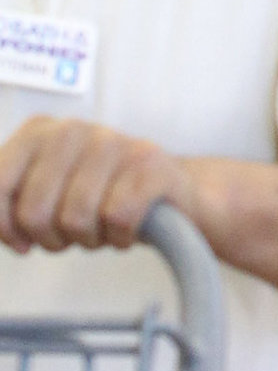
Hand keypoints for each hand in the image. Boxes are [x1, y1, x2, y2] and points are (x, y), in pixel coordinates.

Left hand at [0, 116, 197, 254]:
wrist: (169, 193)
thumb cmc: (100, 195)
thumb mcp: (47, 192)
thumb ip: (11, 202)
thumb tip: (3, 231)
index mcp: (40, 131)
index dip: (4, 224)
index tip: (21, 241)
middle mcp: (74, 129)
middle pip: (36, 211)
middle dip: (51, 239)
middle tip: (70, 237)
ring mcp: (116, 143)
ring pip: (77, 218)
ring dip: (89, 240)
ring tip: (101, 231)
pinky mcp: (152, 165)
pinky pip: (118, 218)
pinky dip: (121, 237)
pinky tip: (128, 229)